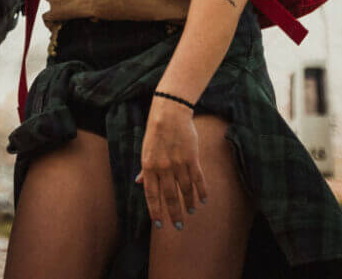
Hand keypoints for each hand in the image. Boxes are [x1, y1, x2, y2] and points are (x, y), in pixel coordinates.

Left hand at [136, 95, 206, 231]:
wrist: (170, 115)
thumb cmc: (155, 133)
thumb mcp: (145, 151)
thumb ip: (145, 170)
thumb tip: (138, 183)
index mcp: (149, 167)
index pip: (152, 195)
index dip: (155, 211)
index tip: (159, 224)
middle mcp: (163, 168)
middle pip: (170, 196)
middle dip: (174, 213)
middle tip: (178, 227)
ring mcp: (179, 164)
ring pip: (185, 190)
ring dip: (188, 203)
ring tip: (190, 213)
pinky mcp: (192, 158)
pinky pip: (198, 179)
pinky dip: (201, 191)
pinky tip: (203, 200)